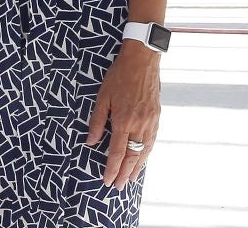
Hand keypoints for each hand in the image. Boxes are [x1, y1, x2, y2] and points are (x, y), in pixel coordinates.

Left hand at [86, 41, 160, 188]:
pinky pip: (151, 141)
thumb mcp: (102, 96)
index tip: (107, 180)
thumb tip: (90, 142)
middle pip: (132, 156)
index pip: (117, 152)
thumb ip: (96, 121)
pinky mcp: (157, 117)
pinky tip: (142, 159)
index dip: (112, 168)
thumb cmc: (119, 76)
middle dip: (125, 174)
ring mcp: (150, 122)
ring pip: (144, 151)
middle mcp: (139, 125)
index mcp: (123, 120)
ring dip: (137, 167)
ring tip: (130, 179)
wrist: (142, 60)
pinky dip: (146, 154)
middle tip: (118, 187)